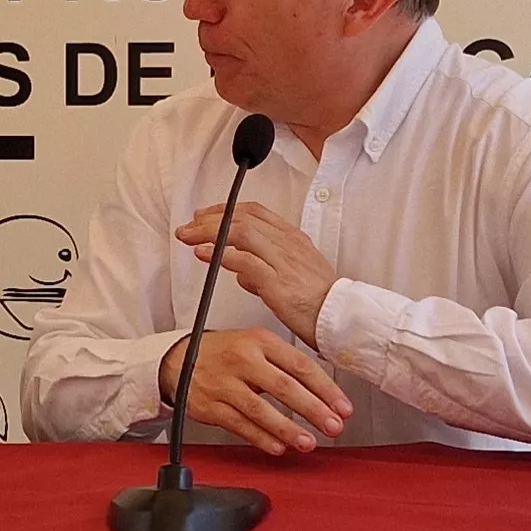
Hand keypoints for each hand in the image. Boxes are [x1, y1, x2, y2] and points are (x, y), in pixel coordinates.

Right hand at [159, 328, 351, 455]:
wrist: (178, 359)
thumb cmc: (225, 353)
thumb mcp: (256, 344)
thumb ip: (286, 363)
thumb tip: (323, 391)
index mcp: (260, 341)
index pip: (300, 365)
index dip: (325, 389)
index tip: (342, 407)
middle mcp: (243, 360)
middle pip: (284, 387)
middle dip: (313, 410)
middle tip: (333, 426)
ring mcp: (225, 384)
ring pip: (261, 410)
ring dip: (288, 429)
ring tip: (308, 443)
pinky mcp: (210, 406)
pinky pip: (239, 425)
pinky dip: (260, 438)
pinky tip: (278, 447)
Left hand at [176, 203, 339, 348]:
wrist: (341, 319)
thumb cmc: (319, 302)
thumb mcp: (294, 277)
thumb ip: (267, 270)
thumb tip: (242, 274)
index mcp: (292, 239)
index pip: (254, 212)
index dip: (226, 211)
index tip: (205, 216)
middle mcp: (286, 243)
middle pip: (241, 218)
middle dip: (209, 220)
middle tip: (188, 227)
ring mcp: (282, 260)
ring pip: (239, 232)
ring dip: (208, 232)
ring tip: (188, 237)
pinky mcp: (277, 282)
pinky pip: (244, 260)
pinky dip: (219, 254)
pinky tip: (203, 254)